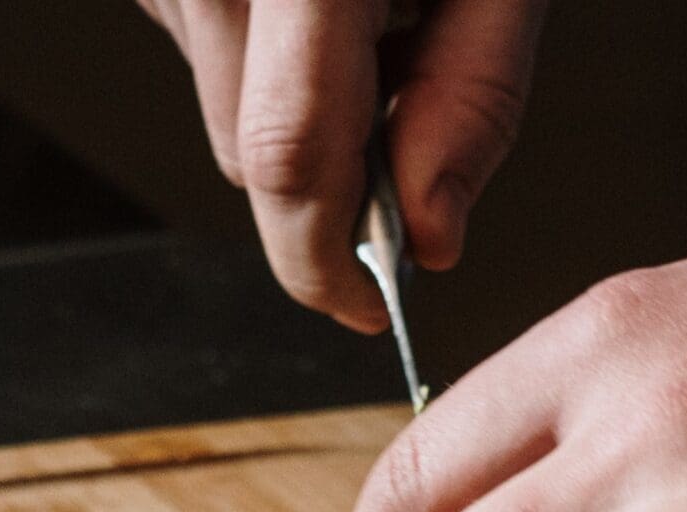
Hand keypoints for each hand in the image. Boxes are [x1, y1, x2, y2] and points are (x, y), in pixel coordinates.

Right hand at [135, 0, 546, 329]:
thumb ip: (476, 95)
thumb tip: (429, 237)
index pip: (290, 156)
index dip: (331, 260)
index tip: (371, 307)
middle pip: (254, 158)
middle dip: (341, 185)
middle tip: (418, 109)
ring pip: (229, 121)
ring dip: (307, 115)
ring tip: (378, 21)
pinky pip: (211, 63)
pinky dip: (274, 66)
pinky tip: (329, 5)